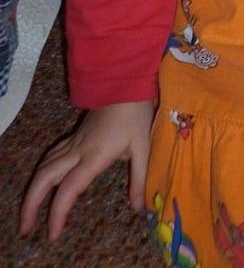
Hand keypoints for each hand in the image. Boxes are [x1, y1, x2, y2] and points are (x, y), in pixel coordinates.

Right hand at [19, 101, 154, 240]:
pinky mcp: (73, 137)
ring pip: (44, 167)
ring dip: (33, 190)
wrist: (124, 84)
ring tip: (29, 214)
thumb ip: (138, 178)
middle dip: (31, 204)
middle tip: (26, 228)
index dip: (58, 212)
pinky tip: (41, 185)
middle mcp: (77, 150)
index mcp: (94, 156)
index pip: (69, 188)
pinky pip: (50, 157)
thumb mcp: (142, 147)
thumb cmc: (134, 115)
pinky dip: (41, 175)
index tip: (53, 233)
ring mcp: (73, 143)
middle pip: (45, 177)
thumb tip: (138, 207)